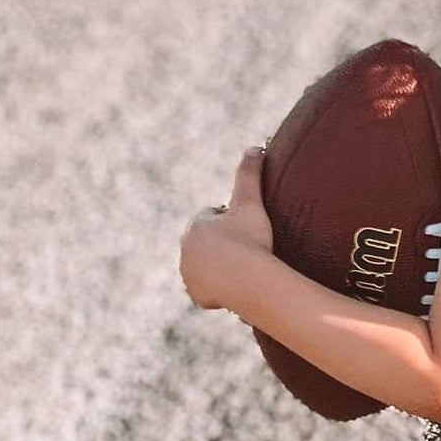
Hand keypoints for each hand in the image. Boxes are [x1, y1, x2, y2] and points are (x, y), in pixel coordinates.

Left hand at [179, 146, 275, 311]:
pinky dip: (218, 289)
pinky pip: (208, 290)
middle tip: (249, 250)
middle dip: (223, 244)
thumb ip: (249, 173)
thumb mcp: (251, 202)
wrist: (250, 281)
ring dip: (220, 266)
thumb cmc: (250, 240)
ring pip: (207, 266)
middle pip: (208, 243)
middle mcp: (186, 249)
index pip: (213, 218)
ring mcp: (189, 274)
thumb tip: (254, 145)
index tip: (248, 229)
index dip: (232, 222)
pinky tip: (235, 286)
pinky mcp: (196, 295)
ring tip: (243, 268)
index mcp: (195, 225)